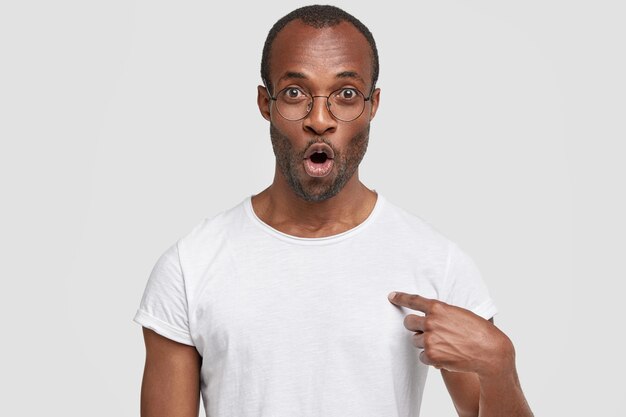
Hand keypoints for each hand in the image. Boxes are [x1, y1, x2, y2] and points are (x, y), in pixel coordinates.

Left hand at [387, 291, 514, 377]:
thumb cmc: (479, 332)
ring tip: (445, 346)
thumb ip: (442, 313)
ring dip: (425, 344)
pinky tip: (445, 356)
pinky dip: (430, 358)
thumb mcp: (460, 314)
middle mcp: (431, 322)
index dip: (401, 297)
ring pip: (415, 341)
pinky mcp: (431, 356)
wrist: (490, 352)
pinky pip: (421, 357)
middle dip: (415, 327)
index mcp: (438, 308)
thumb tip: (429, 318)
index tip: (391, 296)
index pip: (414, 300)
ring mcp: (429, 339)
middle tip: (426, 332)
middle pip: (408, 323)